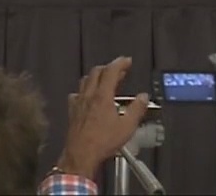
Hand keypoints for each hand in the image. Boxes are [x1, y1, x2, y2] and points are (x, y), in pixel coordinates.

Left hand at [55, 56, 149, 179]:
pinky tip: (87, 96)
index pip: (111, 71)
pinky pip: (76, 94)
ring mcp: (78, 103)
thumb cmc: (101, 142)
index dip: (120, 63)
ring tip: (105, 80)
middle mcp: (88, 96)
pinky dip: (84, 91)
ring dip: (96, 76)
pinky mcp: (72, 111)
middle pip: (97, 72)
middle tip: (119, 70)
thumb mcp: (126, 127)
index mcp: (102, 96)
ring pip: (85, 81)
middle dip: (109, 68)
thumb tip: (143, 98)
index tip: (126, 61)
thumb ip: (136, 110)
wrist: (81, 154)